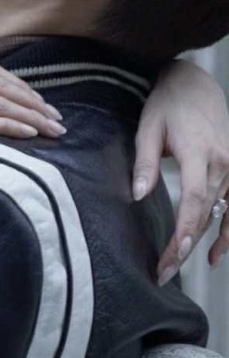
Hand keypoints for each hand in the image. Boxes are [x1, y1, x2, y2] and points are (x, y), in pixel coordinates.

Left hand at [133, 60, 228, 283]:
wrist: (196, 85)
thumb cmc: (167, 105)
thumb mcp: (147, 128)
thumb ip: (144, 163)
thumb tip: (138, 197)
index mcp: (199, 153)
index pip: (194, 201)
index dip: (184, 232)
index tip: (173, 256)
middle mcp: (223, 163)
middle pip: (205, 215)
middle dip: (184, 246)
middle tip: (162, 272)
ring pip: (220, 215)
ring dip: (202, 243)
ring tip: (178, 267)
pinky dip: (228, 233)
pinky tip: (215, 255)